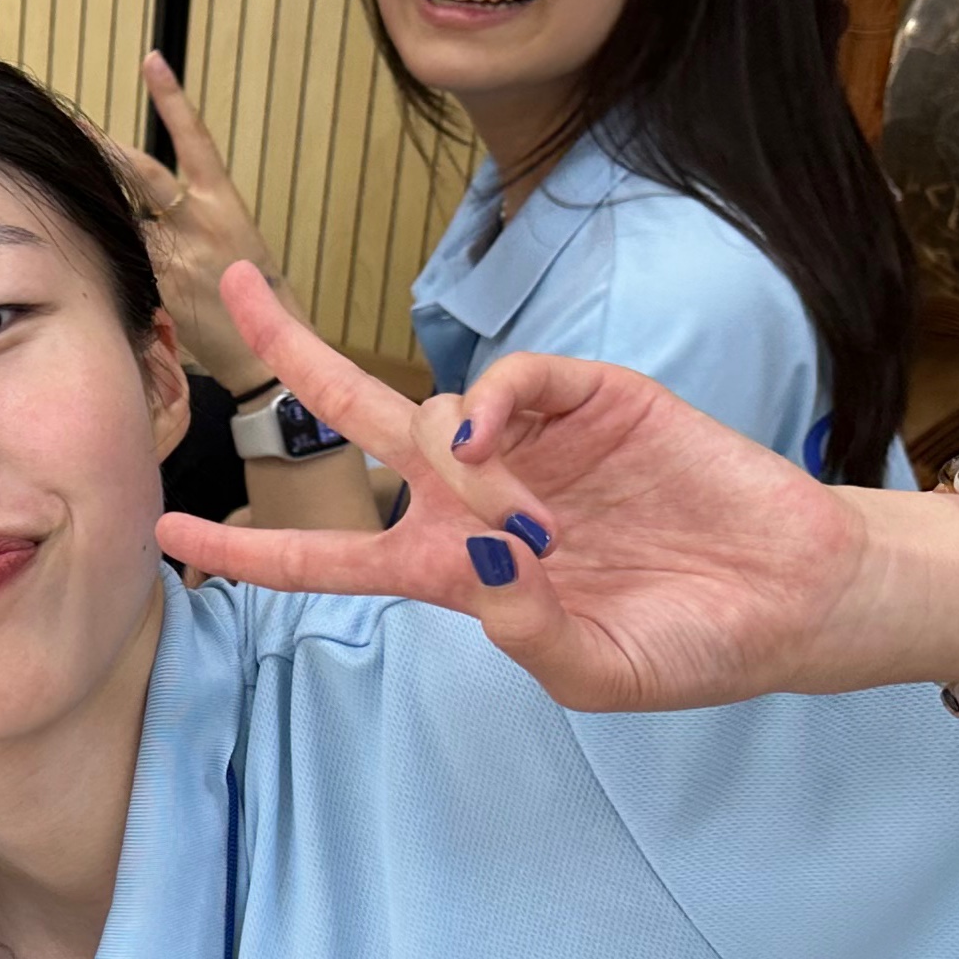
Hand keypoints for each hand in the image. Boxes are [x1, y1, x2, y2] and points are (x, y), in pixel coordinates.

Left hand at [102, 55, 298, 391]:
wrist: (269, 349)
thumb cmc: (250, 293)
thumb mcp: (232, 242)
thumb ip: (186, 220)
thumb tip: (138, 206)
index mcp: (223, 200)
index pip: (194, 137)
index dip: (172, 97)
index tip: (151, 60)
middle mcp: (199, 220)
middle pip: (141, 173)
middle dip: (103, 148)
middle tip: (70, 122)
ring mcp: (178, 255)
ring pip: (124, 221)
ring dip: (96, 215)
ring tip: (61, 192)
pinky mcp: (161, 288)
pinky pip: (124, 265)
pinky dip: (105, 264)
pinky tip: (82, 268)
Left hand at [155, 266, 872, 710]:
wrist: (792, 595)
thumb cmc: (690, 644)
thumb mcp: (600, 672)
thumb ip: (531, 636)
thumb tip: (484, 564)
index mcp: (452, 569)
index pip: (327, 561)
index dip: (246, 552)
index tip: (166, 536)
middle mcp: (470, 493)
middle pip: (350, 417)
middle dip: (288, 350)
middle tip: (230, 286)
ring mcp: (524, 440)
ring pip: (430, 412)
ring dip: (462, 471)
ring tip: (544, 529)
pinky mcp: (585, 396)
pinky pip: (508, 379)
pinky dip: (491, 401)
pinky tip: (500, 440)